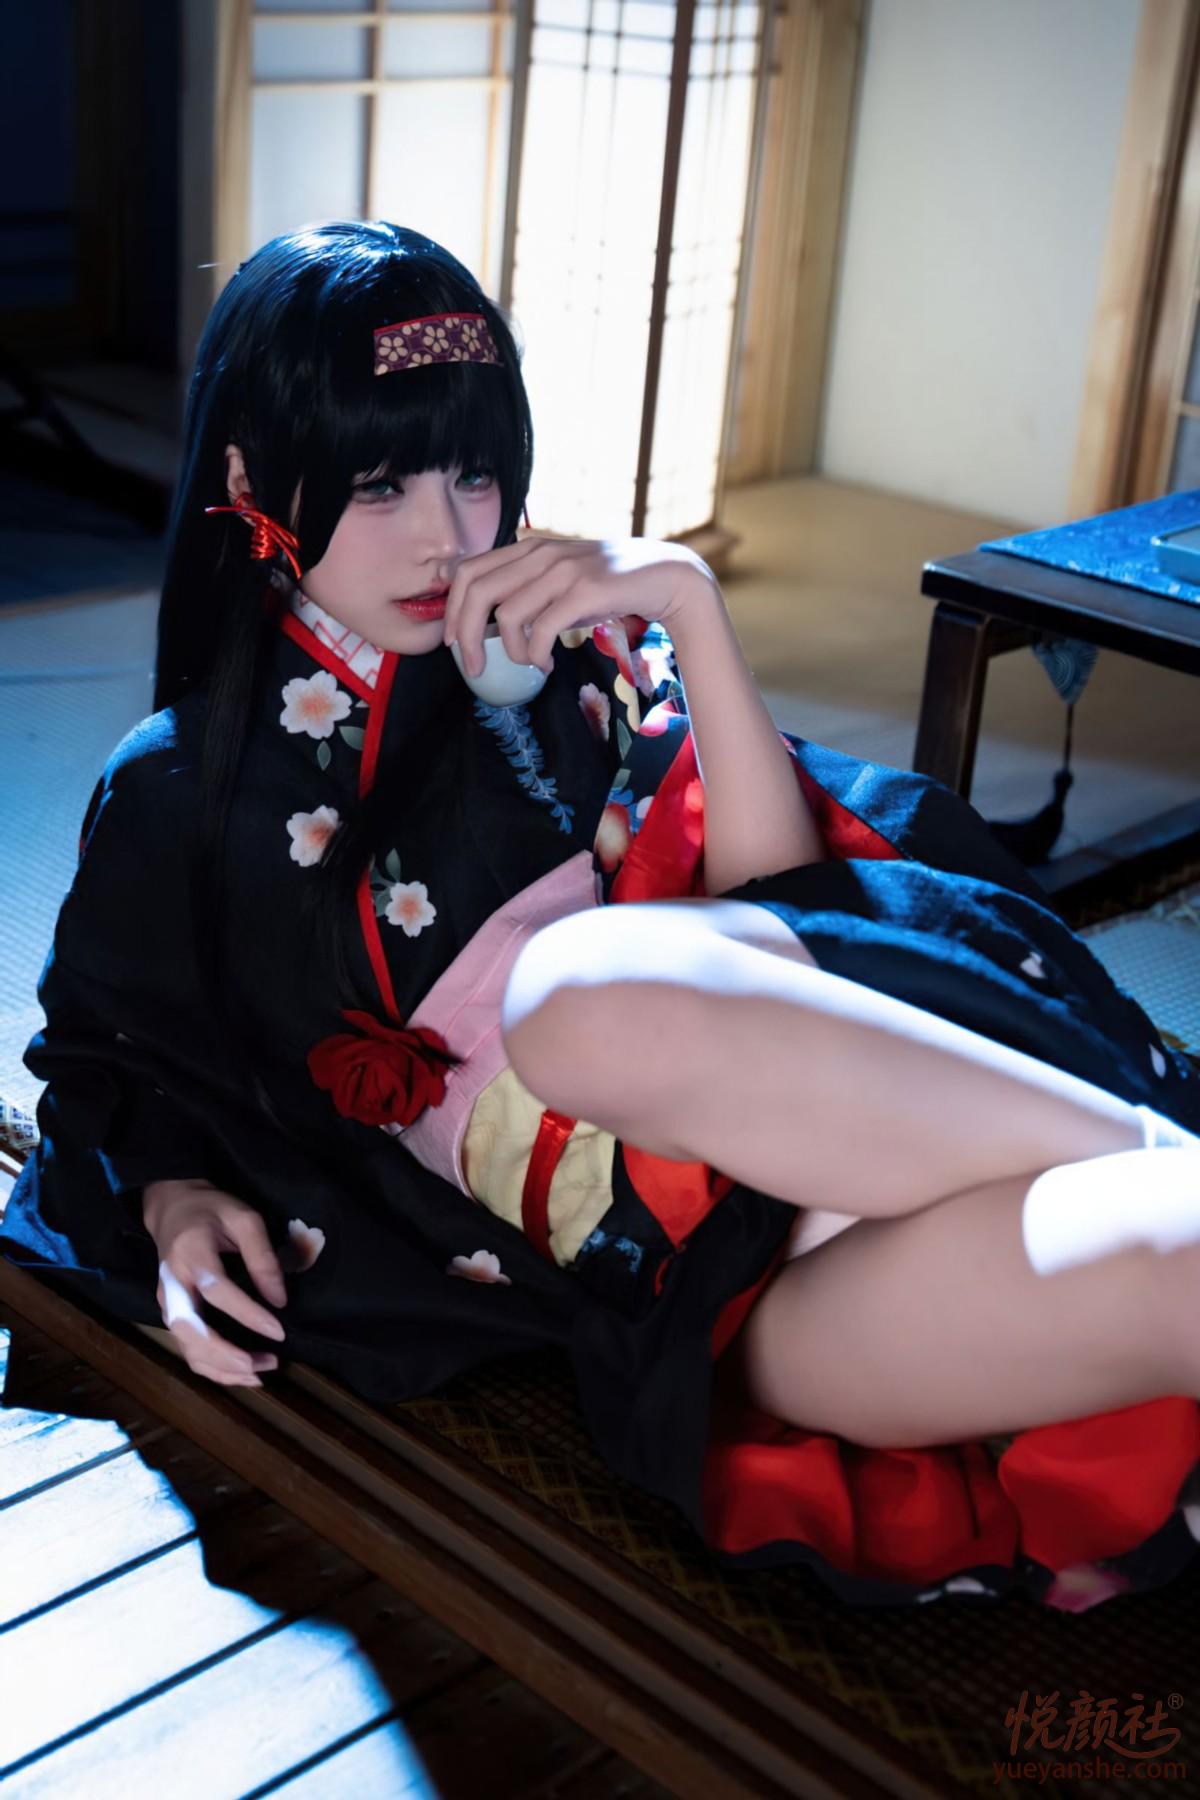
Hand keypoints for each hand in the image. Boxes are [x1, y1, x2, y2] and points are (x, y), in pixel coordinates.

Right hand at [142, 1178, 286, 1387]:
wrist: (171, 1209)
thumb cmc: (211, 1210)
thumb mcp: (243, 1218)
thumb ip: (262, 1256)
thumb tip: (279, 1299)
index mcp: (190, 1254)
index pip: (217, 1291)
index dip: (248, 1314)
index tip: (278, 1331)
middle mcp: (172, 1284)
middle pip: (191, 1330)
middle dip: (228, 1356)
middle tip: (268, 1363)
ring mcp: (165, 1303)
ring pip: (187, 1348)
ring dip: (223, 1368)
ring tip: (261, 1372)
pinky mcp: (169, 1316)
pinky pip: (187, 1349)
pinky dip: (213, 1368)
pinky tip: (240, 1373)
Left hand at [441, 533, 714, 679]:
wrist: (665, 577)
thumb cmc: (609, 586)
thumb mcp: (562, 577)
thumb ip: (527, 587)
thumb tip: (489, 619)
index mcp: (529, 547)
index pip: (470, 571)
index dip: (452, 608)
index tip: (453, 641)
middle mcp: (541, 553)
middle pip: (478, 592)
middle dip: (466, 636)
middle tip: (473, 667)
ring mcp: (562, 570)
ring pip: (506, 616)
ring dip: (510, 652)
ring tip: (530, 663)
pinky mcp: (584, 591)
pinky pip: (541, 630)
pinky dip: (536, 655)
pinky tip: (547, 664)